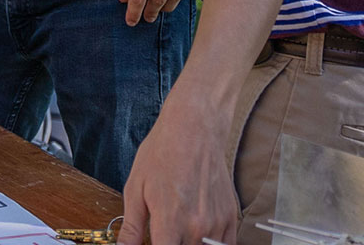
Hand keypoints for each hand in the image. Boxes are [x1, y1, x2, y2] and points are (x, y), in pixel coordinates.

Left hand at [119, 96, 238, 244]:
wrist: (194, 130)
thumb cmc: (162, 153)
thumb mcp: (135, 189)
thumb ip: (132, 227)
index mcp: (170, 222)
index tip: (152, 242)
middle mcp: (197, 227)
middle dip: (172, 244)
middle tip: (164, 233)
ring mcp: (217, 224)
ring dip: (189, 244)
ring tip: (178, 229)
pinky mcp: (231, 217)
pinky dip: (211, 244)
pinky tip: (197, 234)